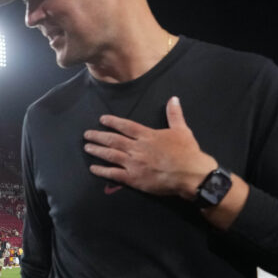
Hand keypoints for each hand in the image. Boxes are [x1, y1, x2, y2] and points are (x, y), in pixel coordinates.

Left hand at [82, 97, 215, 197]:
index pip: (126, 126)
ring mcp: (134, 164)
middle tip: (86, 134)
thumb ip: (174, 114)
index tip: (102, 119)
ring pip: (110, 155)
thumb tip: (173, 99)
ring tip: (87, 147)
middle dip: (99, 136)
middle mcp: (137, 148)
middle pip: (113, 140)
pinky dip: (102, 170)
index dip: (113, 122)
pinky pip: (114, 174)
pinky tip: (93, 168)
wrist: (191, 174)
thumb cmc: (187, 152)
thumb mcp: (182, 130)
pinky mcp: (134, 179)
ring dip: (97, 150)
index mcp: (147, 136)